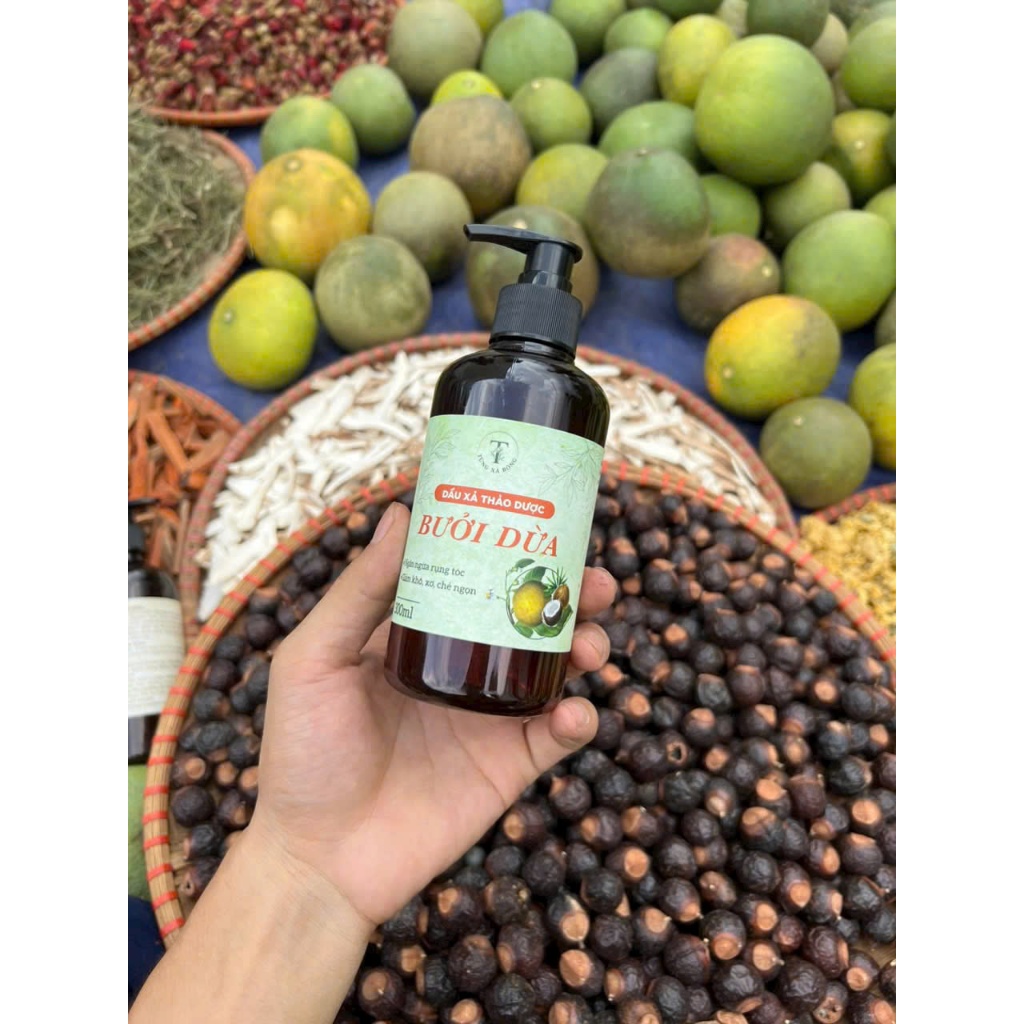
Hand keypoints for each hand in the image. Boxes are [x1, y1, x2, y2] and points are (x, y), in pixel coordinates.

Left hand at [248, 500, 615, 927]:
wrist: (319, 858)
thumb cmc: (302, 752)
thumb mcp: (315, 659)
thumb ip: (359, 591)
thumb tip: (401, 514)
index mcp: (417, 635)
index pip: (474, 578)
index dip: (511, 549)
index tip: (543, 519)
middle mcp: (460, 667)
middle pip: (528, 617)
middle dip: (569, 593)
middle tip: (595, 580)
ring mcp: (488, 717)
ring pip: (555, 668)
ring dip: (586, 646)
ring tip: (592, 642)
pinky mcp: (508, 766)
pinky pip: (557, 735)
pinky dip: (580, 719)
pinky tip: (574, 712)